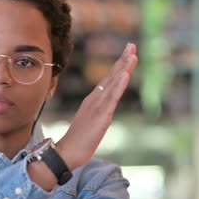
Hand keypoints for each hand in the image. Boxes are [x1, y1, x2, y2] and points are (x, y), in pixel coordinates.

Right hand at [56, 43, 137, 169]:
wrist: (66, 153)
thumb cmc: (77, 142)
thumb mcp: (90, 124)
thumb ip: (96, 115)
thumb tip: (102, 113)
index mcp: (92, 102)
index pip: (108, 81)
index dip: (118, 67)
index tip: (127, 54)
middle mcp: (94, 100)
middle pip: (111, 77)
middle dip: (122, 61)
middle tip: (131, 45)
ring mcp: (97, 107)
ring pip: (112, 84)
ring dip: (123, 68)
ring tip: (132, 55)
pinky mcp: (101, 116)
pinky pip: (112, 98)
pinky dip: (119, 85)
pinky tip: (125, 74)